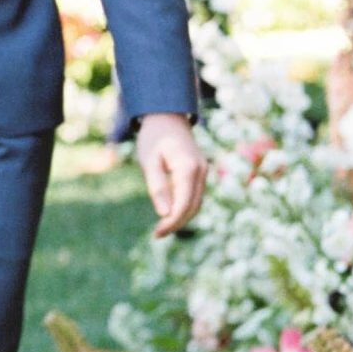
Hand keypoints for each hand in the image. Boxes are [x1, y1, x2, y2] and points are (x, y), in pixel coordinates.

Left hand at [135, 112, 206, 236]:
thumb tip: (164, 213)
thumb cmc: (154, 137)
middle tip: (158, 234)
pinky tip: (170, 214)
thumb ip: (157, 186)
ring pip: (196, 203)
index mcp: (188, 168)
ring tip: (162, 228)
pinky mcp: (200, 172)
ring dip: (182, 217)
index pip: (184, 204)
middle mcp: (201, 172)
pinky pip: (195, 195)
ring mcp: (203, 172)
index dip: (172, 222)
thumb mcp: (149, 160)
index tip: (157, 233)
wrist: (167, 117)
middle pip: (193, 207)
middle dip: (177, 223)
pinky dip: (185, 207)